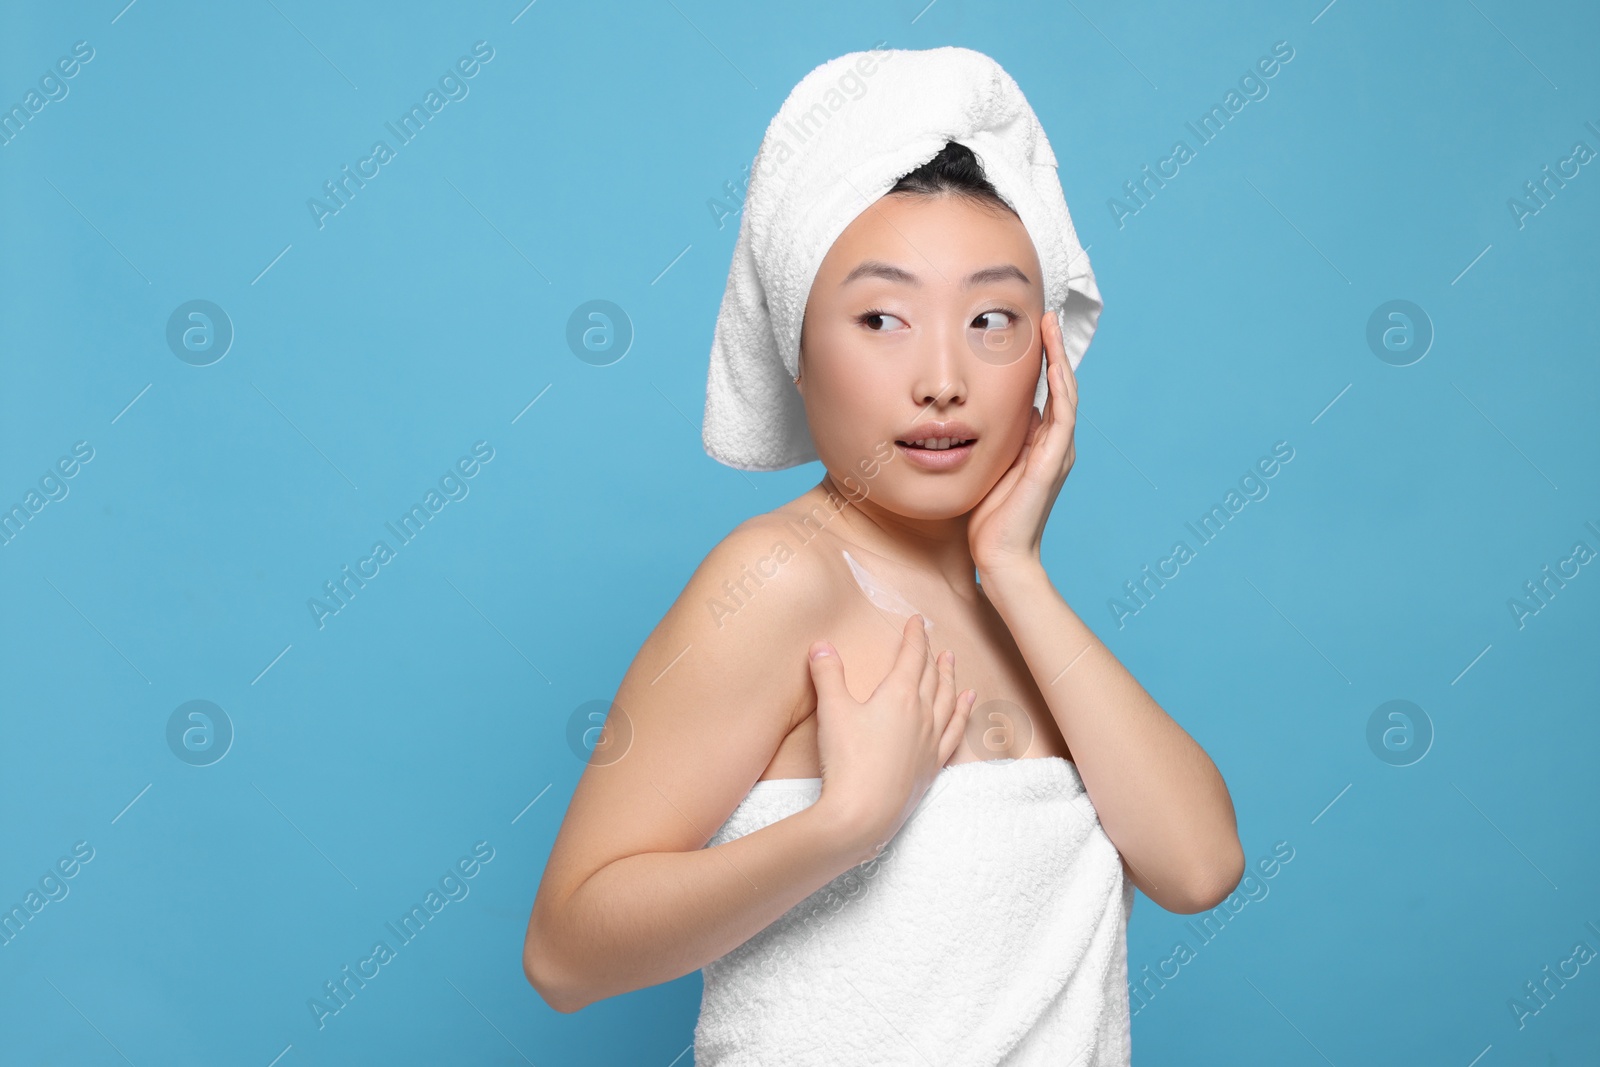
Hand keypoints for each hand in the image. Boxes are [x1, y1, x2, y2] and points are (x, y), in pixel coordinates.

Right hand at [805, 614, 975, 858]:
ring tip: (952, 664)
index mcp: (899, 696)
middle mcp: (922, 714)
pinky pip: (955, 731)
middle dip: (931, 655)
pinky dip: (963, 713)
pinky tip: (967, 704)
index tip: (917, 621)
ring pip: (947, 701)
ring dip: (950, 679)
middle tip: (933, 640)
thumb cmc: (847, 761)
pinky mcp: (932, 765)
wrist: (864, 814)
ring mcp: (931, 741)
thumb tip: (822, 645)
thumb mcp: (832, 711)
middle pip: (931, 676)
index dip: (915, 636)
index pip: (912, 657)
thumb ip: (828, 674)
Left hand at [966, 309, 1079, 576]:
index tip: (1031, 330)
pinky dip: (1060, 388)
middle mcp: (1056, 445)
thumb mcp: (991, 466)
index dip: (1042, 361)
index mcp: (1042, 445)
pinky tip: (1053, 365)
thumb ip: (999, 441)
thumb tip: (992, 412)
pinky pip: (1062, 417)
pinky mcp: (1052, 463)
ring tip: (1050, 326)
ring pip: (1066, 394)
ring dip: (1059, 359)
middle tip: (1045, 316)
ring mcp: (1058, 453)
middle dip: (1053, 350)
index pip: (1046, 392)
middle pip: (1061, 386)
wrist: (999, 557)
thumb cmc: (989, 519)